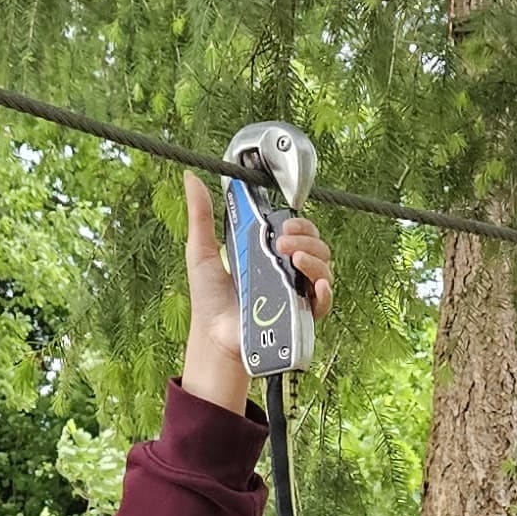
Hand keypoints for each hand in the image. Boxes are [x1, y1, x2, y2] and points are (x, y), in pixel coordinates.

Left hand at [180, 169, 333, 412]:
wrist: (213, 337)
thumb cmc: (209, 300)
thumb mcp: (202, 252)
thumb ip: (201, 216)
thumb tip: (191, 178)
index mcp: (270, 254)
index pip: (298, 231)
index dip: (298, 222)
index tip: (284, 221)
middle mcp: (288, 271)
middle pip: (315, 246)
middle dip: (305, 238)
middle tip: (282, 241)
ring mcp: (297, 294)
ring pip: (323, 269)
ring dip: (314, 258)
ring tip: (292, 258)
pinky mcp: (301, 317)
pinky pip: (324, 302)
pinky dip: (325, 291)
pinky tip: (316, 284)